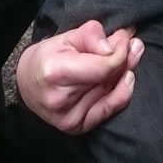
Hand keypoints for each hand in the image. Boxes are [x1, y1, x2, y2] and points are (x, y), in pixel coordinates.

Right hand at [16, 20, 143, 134]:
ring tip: (131, 55)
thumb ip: (91, 35)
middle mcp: (62, 100)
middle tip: (133, 43)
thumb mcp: (66, 36)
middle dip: (125, 58)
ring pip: (112, 93)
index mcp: (56, 73)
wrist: (29, 84)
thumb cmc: (48, 56)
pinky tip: (127, 78)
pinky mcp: (76, 127)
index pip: (103, 67)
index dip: (120, 52)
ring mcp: (70, 118)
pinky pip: (108, 111)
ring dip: (126, 72)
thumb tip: (113, 47)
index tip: (126, 38)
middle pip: (109, 79)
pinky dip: (121, 93)